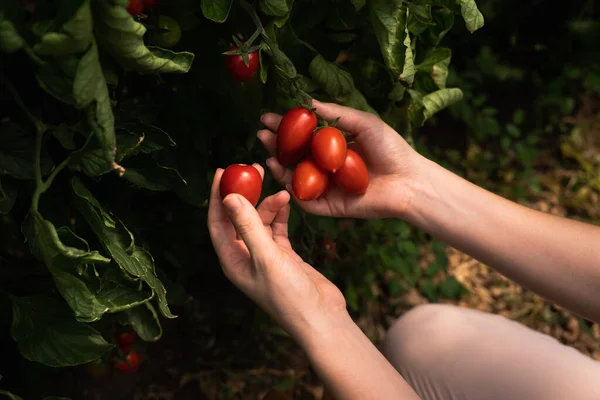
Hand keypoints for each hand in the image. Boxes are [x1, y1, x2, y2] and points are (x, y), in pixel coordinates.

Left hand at [208, 165, 347, 343]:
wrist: (321, 317)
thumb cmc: (289, 295)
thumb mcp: (266, 257)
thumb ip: (248, 226)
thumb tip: (228, 197)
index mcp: (232, 261)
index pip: (217, 222)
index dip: (217, 197)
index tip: (222, 171)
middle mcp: (245, 257)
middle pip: (238, 218)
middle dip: (244, 194)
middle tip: (252, 170)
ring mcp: (265, 256)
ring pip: (260, 221)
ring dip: (269, 204)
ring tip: (282, 192)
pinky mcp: (284, 256)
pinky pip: (277, 229)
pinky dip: (281, 215)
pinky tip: (288, 203)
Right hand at [258, 100, 420, 218]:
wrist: (408, 180)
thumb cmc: (391, 149)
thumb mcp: (363, 123)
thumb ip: (335, 113)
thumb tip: (306, 100)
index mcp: (333, 147)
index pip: (303, 136)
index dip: (284, 127)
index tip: (267, 117)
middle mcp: (326, 167)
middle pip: (294, 156)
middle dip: (276, 144)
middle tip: (261, 133)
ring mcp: (325, 187)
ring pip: (295, 178)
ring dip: (279, 165)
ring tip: (269, 151)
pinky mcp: (328, 205)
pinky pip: (305, 199)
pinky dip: (290, 189)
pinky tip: (282, 173)